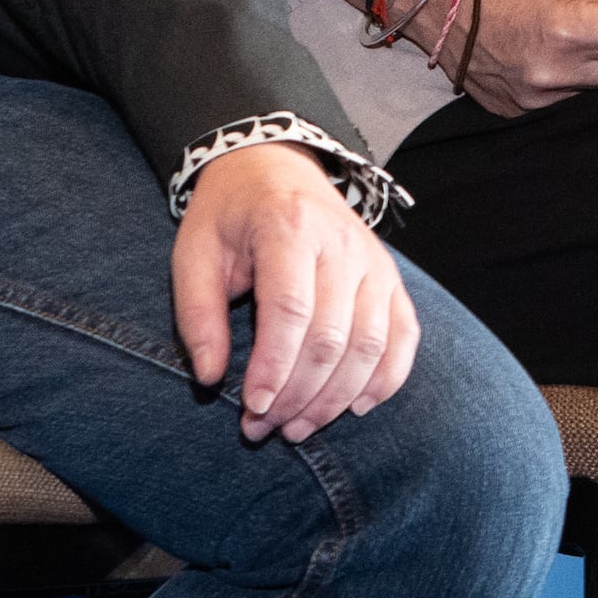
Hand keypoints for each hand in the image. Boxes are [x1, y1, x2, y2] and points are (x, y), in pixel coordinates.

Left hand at [170, 143, 416, 439]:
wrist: (275, 168)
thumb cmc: (230, 216)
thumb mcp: (194, 252)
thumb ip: (198, 314)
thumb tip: (210, 377)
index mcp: (288, 227)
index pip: (290, 310)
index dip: (274, 367)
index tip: (252, 408)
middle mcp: (341, 243)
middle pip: (331, 337)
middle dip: (298, 395)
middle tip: (265, 429)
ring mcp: (374, 261)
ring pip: (370, 344)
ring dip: (336, 399)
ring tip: (298, 428)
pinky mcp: (391, 278)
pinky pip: (404, 336)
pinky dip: (386, 378)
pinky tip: (356, 407)